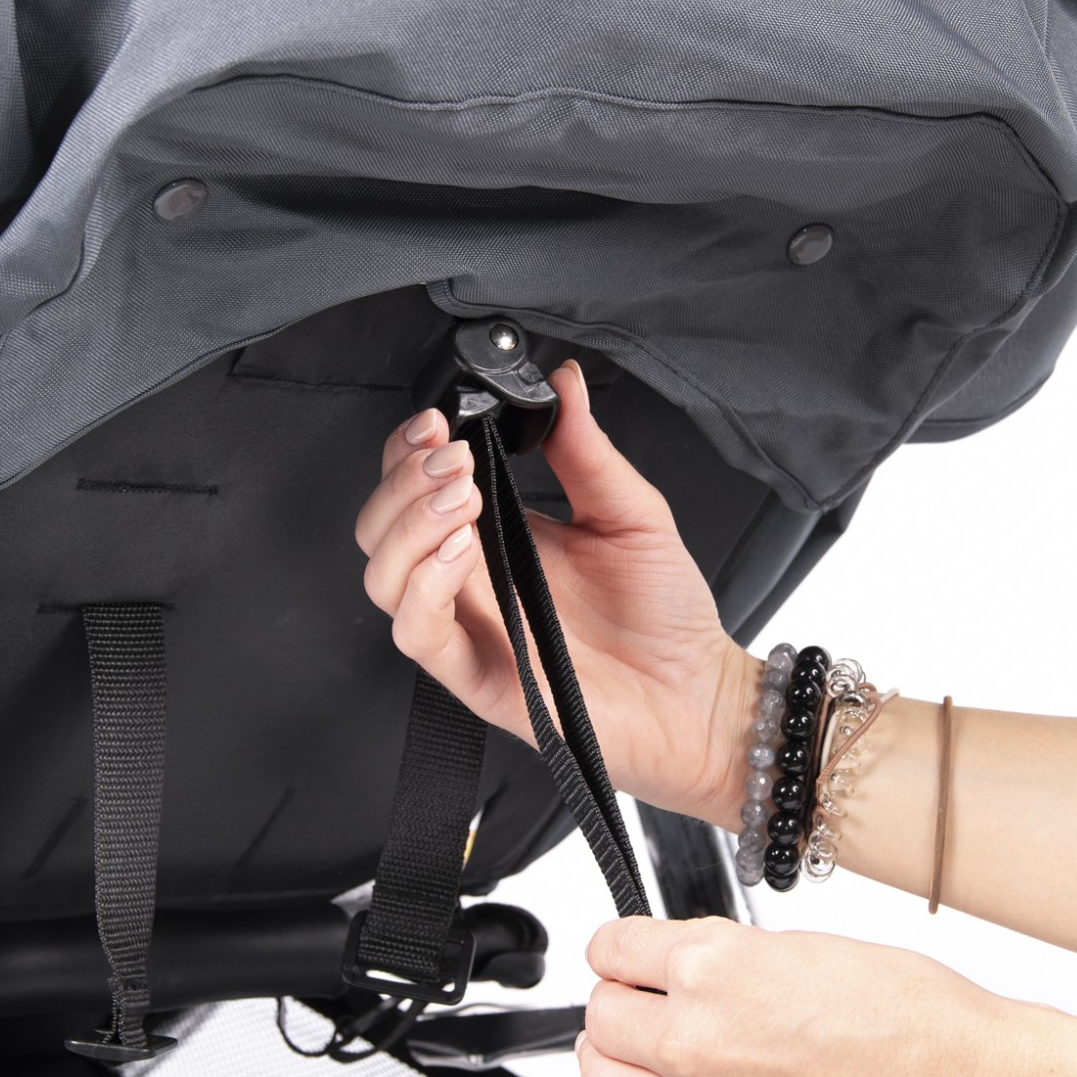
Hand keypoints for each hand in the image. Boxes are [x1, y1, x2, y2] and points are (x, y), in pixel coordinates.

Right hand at [354, 361, 756, 822]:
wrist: (694, 693)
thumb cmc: (666, 616)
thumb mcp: (631, 513)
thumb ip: (587, 450)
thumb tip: (565, 383)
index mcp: (498, 537)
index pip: (416, 487)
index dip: (409, 451)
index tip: (437, 423)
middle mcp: (471, 580)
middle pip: (382, 526)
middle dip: (404, 481)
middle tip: (452, 461)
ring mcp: (468, 627)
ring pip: (384, 576)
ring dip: (410, 524)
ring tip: (462, 497)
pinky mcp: (476, 674)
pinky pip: (417, 631)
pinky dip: (424, 584)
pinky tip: (462, 551)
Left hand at [579, 916, 1076, 1076]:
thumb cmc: (903, 1012)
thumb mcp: (792, 947)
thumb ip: (715, 955)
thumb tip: (667, 961)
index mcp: (714, 965)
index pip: (609, 948)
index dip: (618, 948)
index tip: (627, 954)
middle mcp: (697, 1036)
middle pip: (599, 1015)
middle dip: (617, 1001)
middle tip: (642, 998)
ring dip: (617, 1058)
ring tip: (647, 1048)